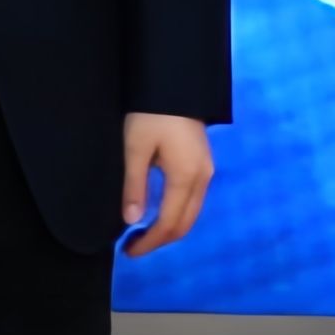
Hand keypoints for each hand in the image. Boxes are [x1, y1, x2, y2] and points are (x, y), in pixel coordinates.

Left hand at [119, 110, 212, 254]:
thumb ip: (134, 186)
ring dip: (169, 228)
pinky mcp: (203, 164)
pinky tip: (158, 213)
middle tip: (132, 247)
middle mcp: (202, 179)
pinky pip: (193, 200)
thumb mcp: (135, 148)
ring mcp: (206, 171)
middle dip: (160, 240)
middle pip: (185, 224)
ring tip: (142, 234)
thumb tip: (131, 221)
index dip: (149, 242)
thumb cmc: (151, 113)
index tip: (128, 252)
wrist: (175, 83)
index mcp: (186, 178)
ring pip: (191, 213)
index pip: (169, 224)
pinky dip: (176, 214)